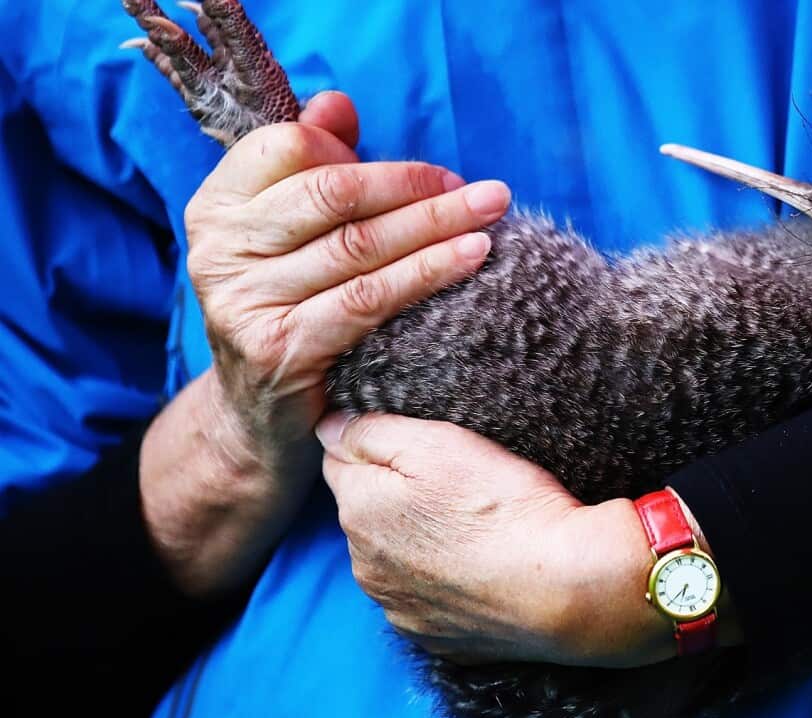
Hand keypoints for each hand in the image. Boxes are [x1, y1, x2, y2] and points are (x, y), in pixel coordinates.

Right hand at [186, 91, 508, 453]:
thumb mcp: (292, 235)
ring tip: (490, 215)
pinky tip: (471, 258)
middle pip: (333, 193)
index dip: (366, 155)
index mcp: (217, 206)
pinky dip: (427, 274)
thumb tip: (337, 103)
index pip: (290, 147)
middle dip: (418, 187)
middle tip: (484, 192)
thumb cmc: (290, 308)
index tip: (434, 174)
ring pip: (359, 246)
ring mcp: (243, 300)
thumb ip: (312, 167)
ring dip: (436, 226)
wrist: (257, 414)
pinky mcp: (279, 348)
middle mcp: (218, 249)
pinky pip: (369, 299)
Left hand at [316, 413, 716, 666]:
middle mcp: (365, 567)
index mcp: (357, 511)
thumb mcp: (436, 443)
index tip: (417, 442)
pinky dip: (445, 580)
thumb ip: (370, 432)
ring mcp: (400, 609)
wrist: (566, 587)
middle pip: (364, 512)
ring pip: (393, 558)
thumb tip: (328, 427)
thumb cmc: (503, 506)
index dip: (376, 442)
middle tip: (454, 481)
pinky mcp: (438, 638)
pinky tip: (481, 565)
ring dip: (417, 540)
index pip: (338, 458)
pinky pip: (428, 598)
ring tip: (472, 524)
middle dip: (393, 493)